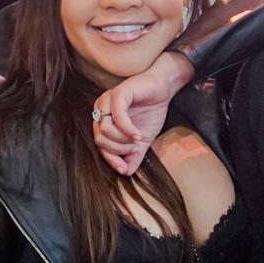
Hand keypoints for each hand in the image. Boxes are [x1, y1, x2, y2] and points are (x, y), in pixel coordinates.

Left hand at [93, 52, 192, 176]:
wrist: (163, 89)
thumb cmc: (151, 111)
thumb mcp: (142, 140)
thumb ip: (133, 156)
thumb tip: (126, 173)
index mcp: (103, 120)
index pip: (100, 146)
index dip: (111, 159)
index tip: (125, 168)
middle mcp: (100, 110)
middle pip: (99, 140)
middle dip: (119, 149)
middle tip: (135, 148)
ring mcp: (107, 101)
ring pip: (105, 130)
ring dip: (123, 140)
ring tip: (137, 139)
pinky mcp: (118, 94)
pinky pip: (117, 117)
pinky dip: (128, 129)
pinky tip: (138, 134)